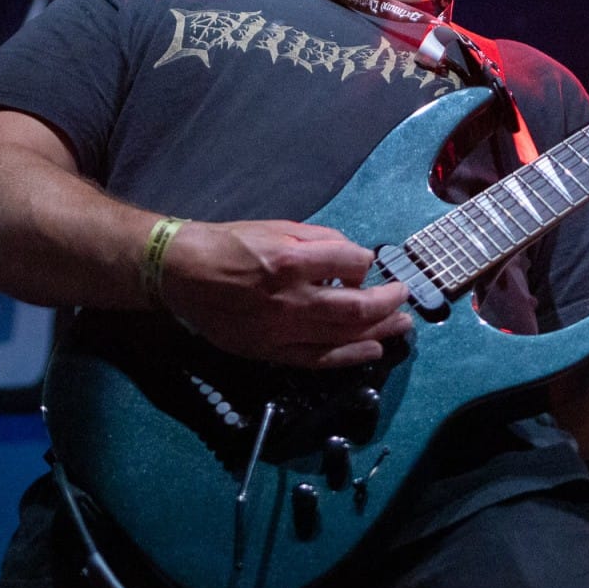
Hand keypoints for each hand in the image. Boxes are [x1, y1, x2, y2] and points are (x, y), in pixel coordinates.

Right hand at [158, 219, 412, 368]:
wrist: (183, 273)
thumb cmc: (232, 244)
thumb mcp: (278, 228)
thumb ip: (320, 241)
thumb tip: (354, 258)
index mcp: (290, 262)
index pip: (350, 263)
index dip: (366, 262)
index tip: (368, 263)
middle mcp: (289, 300)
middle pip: (355, 308)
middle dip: (388, 302)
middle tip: (405, 297)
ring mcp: (281, 331)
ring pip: (342, 337)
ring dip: (379, 331)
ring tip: (402, 325)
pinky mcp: (271, 352)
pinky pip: (318, 360)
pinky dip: (350, 356)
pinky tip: (372, 350)